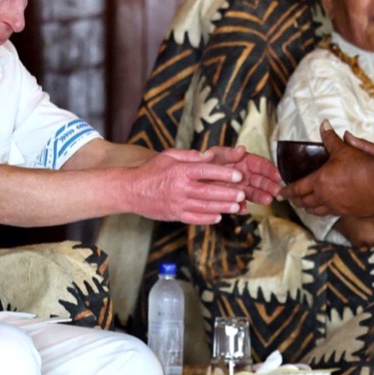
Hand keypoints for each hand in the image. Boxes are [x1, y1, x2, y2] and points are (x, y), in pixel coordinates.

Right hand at [125, 148, 251, 224]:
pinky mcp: (175, 215)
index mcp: (180, 171)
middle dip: (228, 193)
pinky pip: (195, 218)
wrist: (131, 190)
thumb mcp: (168, 155)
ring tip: (236, 206)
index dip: (224, 173)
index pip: (206, 171)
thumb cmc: (150, 171)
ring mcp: (178, 203)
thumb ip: (189, 155)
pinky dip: (208, 218)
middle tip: (242, 193)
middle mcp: (180, 188)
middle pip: (209, 191)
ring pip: (205, 206)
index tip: (238, 175)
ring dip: (223, 207)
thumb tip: (208, 156)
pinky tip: (218, 217)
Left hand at [201, 145, 282, 205]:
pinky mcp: (232, 199)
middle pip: (261, 180)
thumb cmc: (206, 161)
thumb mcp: (216, 154)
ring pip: (253, 193)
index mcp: (244, 162)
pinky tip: (243, 208)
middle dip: (270, 185)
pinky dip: (240, 206)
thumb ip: (228, 153)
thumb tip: (241, 149)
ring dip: (261, 197)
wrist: (193, 176)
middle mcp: (245, 175)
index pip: (260, 165)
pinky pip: (239, 204)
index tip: (278, 175)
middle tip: (277, 191)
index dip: (270, 169)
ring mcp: (240, 188)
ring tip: (267, 200)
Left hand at [286, 124, 373, 217]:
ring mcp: (339, 208)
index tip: (280, 194)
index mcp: (319, 182)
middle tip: (292, 200)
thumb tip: (324, 124)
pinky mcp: (352, 213)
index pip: (297, 189)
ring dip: (310, 209)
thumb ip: (330, 138)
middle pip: (306, 203)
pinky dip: (327, 212)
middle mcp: (326, 198)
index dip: (287, 191)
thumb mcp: (343, 149)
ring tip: (307, 207)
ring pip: (319, 211)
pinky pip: (335, 214)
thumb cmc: (362, 165)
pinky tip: (329, 210)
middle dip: (297, 201)